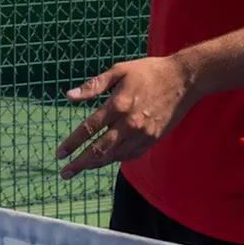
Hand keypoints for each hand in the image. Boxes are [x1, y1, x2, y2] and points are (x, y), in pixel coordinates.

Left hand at [54, 56, 197, 178]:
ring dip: (96, 164)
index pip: (89, 129)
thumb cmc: (148, 71)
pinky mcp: (153, 139)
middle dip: (80, 163)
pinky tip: (106, 160)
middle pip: (99, 149)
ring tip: (81, 168)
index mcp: (118, 105)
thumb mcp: (119, 71)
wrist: (183, 80)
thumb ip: (93, 86)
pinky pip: (131, 155)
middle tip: (65, 173)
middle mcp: (130, 123)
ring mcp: (143, 134)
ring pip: (115, 155)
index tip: (59, 154)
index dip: (72, 143)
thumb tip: (69, 96)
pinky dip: (116, 159)